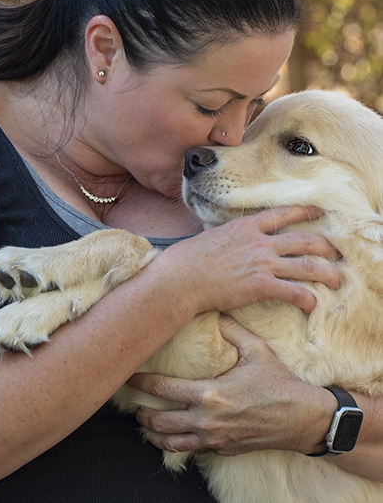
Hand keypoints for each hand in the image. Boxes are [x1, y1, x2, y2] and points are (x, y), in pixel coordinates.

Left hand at [127, 316, 333, 455]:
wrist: (302, 419)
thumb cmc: (279, 383)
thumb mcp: (256, 350)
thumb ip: (232, 330)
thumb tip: (217, 311)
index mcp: (210, 394)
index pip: (163, 389)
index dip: (141, 384)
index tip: (129, 376)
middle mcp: (207, 420)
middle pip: (159, 421)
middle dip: (141, 413)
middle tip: (133, 404)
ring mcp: (214, 439)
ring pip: (170, 443)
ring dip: (153, 433)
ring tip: (145, 423)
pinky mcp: (223, 450)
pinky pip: (191, 450)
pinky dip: (175, 444)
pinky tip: (171, 435)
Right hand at [158, 205, 339, 314]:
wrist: (180, 277)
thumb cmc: (188, 258)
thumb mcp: (212, 236)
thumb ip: (230, 236)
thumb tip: (231, 239)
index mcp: (247, 226)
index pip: (283, 213)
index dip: (304, 212)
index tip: (318, 212)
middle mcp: (260, 242)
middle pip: (304, 239)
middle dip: (325, 246)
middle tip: (336, 252)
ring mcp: (262, 263)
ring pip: (307, 265)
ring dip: (326, 273)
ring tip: (336, 279)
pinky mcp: (261, 285)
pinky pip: (294, 291)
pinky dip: (308, 299)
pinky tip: (312, 305)